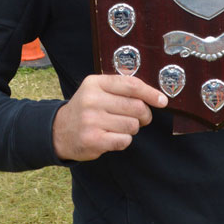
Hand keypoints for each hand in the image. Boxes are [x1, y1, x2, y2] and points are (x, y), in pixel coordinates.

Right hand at [53, 74, 167, 161]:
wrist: (60, 131)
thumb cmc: (87, 108)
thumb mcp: (97, 90)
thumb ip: (121, 87)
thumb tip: (154, 94)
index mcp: (95, 83)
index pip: (131, 85)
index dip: (150, 93)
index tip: (163, 101)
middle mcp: (92, 100)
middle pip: (136, 107)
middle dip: (145, 114)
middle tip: (142, 117)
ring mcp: (91, 120)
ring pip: (132, 125)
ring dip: (133, 128)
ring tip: (122, 126)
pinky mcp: (93, 140)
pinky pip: (124, 140)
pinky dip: (124, 140)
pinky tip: (113, 136)